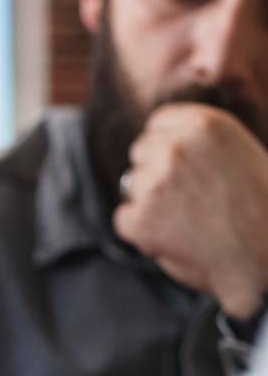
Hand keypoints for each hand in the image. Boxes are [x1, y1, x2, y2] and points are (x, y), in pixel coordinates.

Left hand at [115, 104, 267, 317]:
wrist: (267, 252)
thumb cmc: (259, 206)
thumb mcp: (237, 151)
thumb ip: (197, 142)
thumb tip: (157, 146)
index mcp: (202, 124)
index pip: (157, 123)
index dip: (166, 147)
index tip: (180, 167)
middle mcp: (175, 148)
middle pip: (140, 152)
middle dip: (155, 172)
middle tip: (188, 198)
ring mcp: (154, 183)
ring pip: (130, 186)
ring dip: (149, 203)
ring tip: (187, 221)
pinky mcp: (141, 218)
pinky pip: (123, 220)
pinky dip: (142, 233)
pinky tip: (174, 238)